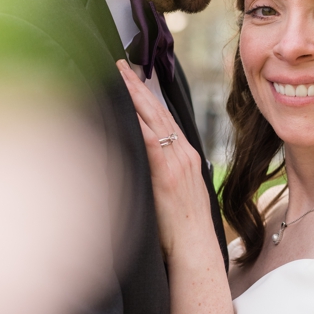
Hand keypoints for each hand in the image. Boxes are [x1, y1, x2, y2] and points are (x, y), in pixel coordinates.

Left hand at [116, 60, 213, 256]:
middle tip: (121, 65)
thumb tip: (139, 161)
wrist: (194, 249)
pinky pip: (151, 142)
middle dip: (138, 86)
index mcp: (184, 156)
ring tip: (119, 76)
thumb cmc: (180, 228)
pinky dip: (138, 124)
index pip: (164, 117)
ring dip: (135, 96)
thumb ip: (159, 171)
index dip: (148, 96)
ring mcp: (177, 162)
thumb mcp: (172, 192)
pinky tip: (124, 110)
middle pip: (158, 111)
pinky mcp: (167, 175)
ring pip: (154, 120)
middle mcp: (183, 153)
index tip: (133, 77)